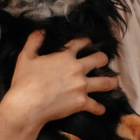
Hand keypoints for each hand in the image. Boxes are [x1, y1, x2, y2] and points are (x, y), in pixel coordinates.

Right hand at [1, 33, 119, 125]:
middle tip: (103, 61)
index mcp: (65, 56)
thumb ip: (34, 41)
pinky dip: (99, 108)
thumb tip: (41, 30)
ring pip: (105, 82)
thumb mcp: (26, 57)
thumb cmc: (24, 82)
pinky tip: (101, 109)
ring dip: (112, 82)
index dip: (86, 41)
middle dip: (103, 59)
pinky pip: (96, 106)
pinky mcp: (81, 103)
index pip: (81, 42)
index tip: (88, 42)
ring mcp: (82, 86)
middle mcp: (77, 68)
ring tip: (114, 82)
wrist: (27, 105)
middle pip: (99, 59)